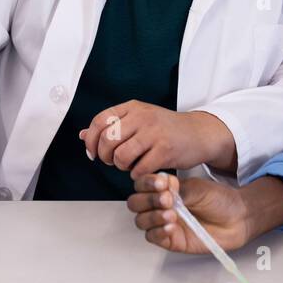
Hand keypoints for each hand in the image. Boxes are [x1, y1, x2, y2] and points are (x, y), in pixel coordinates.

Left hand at [79, 101, 233, 178]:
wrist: (199, 133)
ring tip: (129, 165)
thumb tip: (83, 135)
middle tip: (113, 161)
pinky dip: (137, 174)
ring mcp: (154, 133)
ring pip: (121, 156)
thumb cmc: (166, 129)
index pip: (100, 121)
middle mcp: (142, 117)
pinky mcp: (165, 150)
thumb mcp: (138, 120)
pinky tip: (143, 170)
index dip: (91, 140)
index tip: (93, 153)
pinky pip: (139, 169)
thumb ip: (112, 126)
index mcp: (132, 108)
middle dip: (104, 156)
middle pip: (107, 140)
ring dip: (121, 166)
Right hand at [127, 172, 250, 252]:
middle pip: (136, 204)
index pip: (142, 184)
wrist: (237, 218)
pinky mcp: (171, 241)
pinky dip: (158, 231)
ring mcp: (164, 223)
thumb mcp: (197, 188)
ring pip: (141, 221)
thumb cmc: (219, 200)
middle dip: (148, 200)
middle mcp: (161, 206)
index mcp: (165, 189)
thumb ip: (178, 188)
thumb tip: (162, 186)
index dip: (147, 183)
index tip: (162, 183)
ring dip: (152, 216)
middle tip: (167, 199)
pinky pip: (153, 237)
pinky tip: (171, 227)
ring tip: (171, 214)